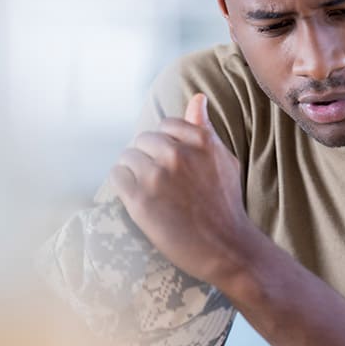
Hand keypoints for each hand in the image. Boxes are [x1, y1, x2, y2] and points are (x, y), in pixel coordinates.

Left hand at [110, 93, 249, 284]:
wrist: (226, 247)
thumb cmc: (226, 203)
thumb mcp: (224, 160)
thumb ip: (205, 128)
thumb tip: (197, 98)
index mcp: (200, 141)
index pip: (165, 125)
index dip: (166, 143)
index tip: (172, 162)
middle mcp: (177, 154)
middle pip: (143, 140)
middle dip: (148, 157)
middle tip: (160, 181)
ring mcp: (157, 177)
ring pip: (128, 157)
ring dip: (134, 171)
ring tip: (150, 190)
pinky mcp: (140, 200)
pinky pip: (118, 177)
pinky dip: (124, 186)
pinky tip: (139, 198)